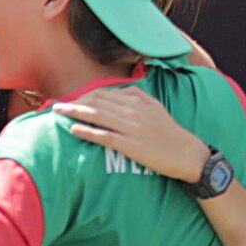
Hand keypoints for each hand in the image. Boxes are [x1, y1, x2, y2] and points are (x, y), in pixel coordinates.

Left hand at [52, 85, 207, 183]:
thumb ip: (135, 96)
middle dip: (74, 102)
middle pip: (96, 102)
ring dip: (74, 112)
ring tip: (58, 112)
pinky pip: (105, 137)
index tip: (70, 99)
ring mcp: (132, 128)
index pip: (103, 93)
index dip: (83, 96)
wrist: (188, 154)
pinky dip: (88, 132)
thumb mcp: (154, 107)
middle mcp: (132, 110)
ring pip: (97, 116)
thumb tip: (117, 91)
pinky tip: (74, 130)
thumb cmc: (169, 132)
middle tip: (57, 106)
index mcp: (137, 100)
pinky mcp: (132, 145)